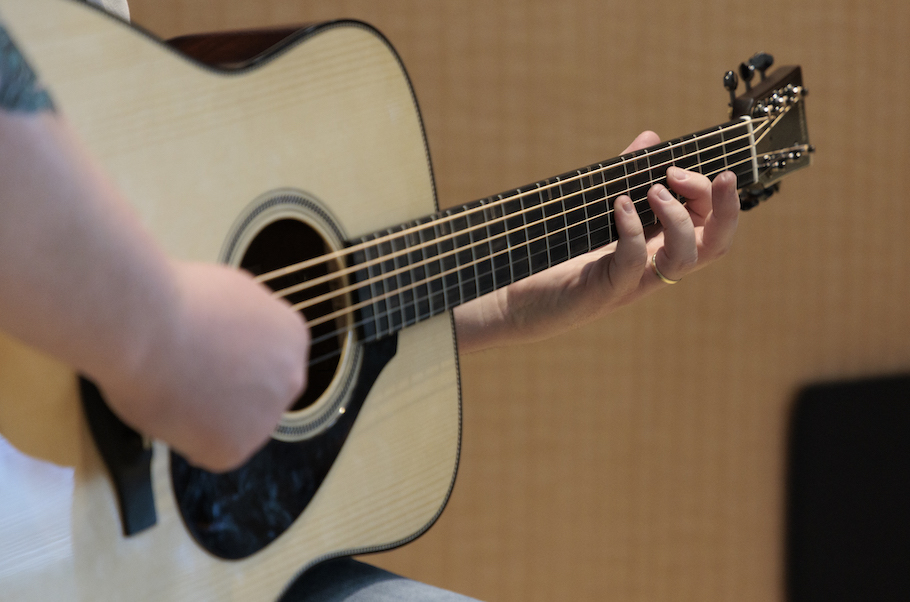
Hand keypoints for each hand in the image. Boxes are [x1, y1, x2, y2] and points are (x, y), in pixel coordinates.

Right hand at [99, 263, 309, 471]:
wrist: (148, 326)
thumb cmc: (177, 299)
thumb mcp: (232, 293)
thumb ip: (245, 323)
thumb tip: (234, 334)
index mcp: (292, 337)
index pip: (268, 360)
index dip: (231, 360)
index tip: (205, 354)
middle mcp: (290, 378)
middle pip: (258, 394)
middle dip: (227, 391)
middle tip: (188, 376)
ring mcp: (266, 418)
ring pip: (236, 425)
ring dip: (209, 416)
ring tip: (173, 389)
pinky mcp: (235, 449)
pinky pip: (210, 450)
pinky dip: (187, 438)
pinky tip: (171, 410)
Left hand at [454, 131, 739, 351]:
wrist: (511, 298)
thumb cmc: (554, 255)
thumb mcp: (595, 210)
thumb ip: (624, 176)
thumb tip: (652, 139)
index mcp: (657, 248)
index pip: (711, 228)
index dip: (714, 196)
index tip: (681, 166)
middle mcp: (651, 267)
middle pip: (714, 246)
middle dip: (723, 208)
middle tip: (700, 175)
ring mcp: (629, 283)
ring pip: (683, 259)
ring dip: (680, 218)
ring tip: (654, 189)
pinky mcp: (601, 292)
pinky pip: (631, 265)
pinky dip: (632, 231)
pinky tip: (619, 204)